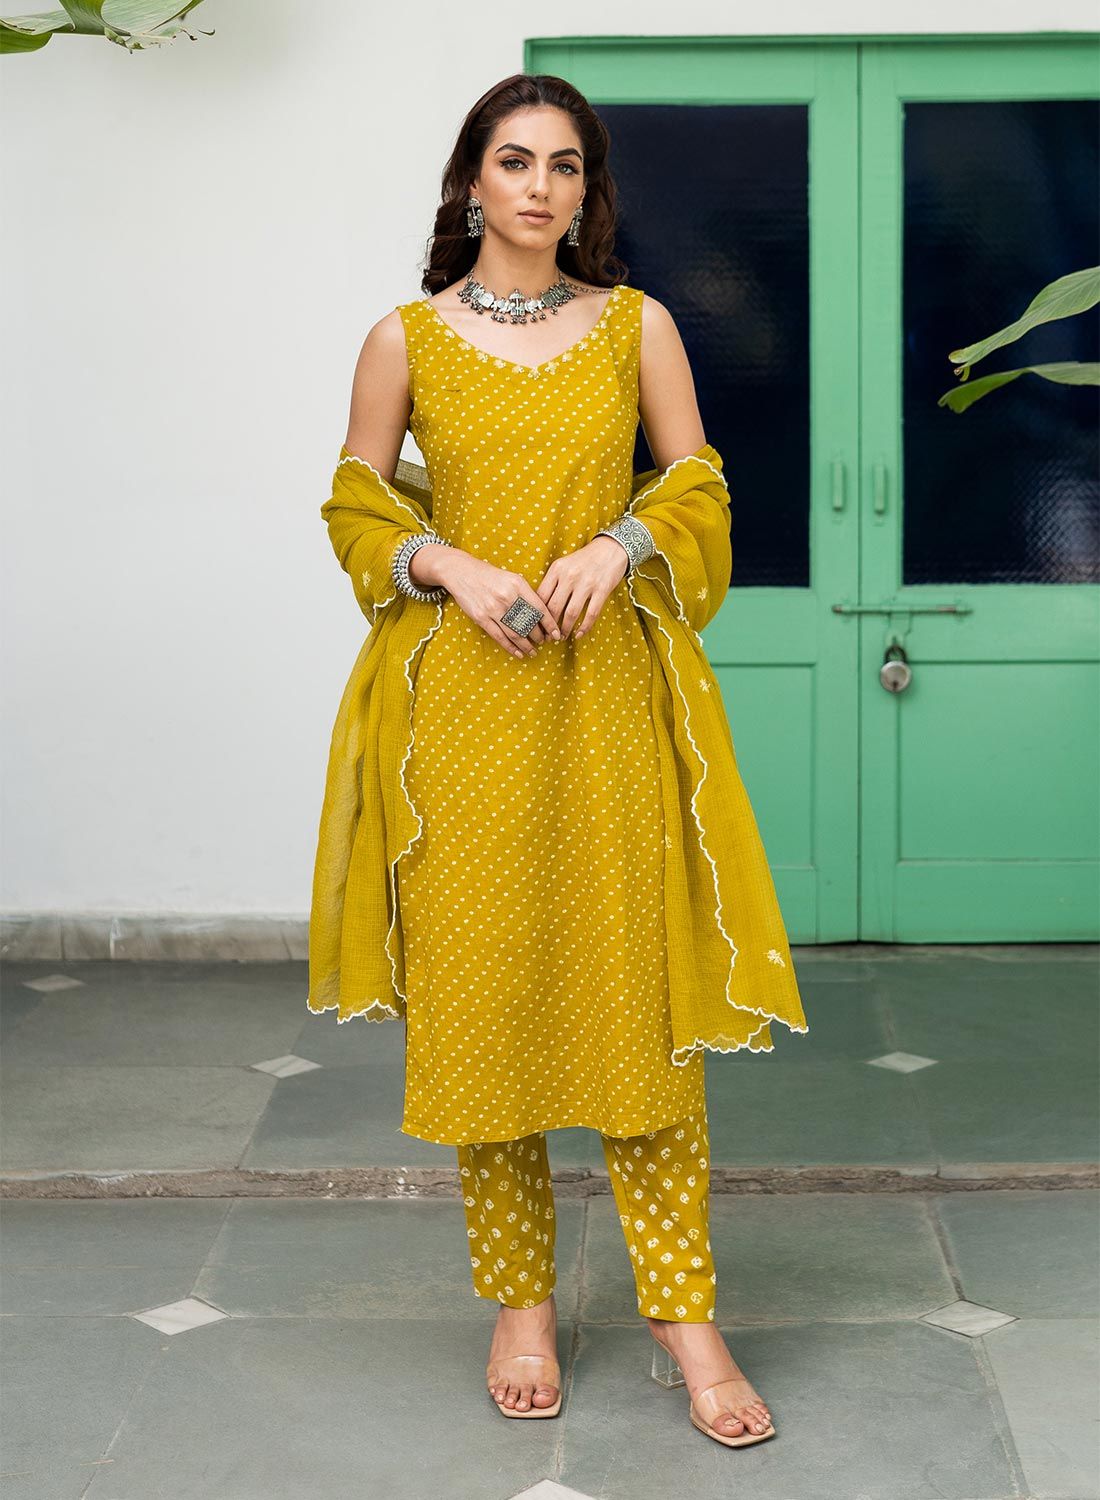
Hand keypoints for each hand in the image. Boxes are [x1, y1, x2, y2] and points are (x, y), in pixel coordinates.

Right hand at [416, 546, 561, 657]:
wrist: (462, 572)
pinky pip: (500, 637)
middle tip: (544, 642)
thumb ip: (527, 594)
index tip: (557, 634)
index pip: (540, 609)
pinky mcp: (481, 617)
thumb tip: (542, 615)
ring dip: (527, 645)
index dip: (550, 625)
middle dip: (539, 636)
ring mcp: (493, 609)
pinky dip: (511, 648)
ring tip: (534, 651)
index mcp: (518, 585)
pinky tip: (519, 653)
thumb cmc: (490, 576)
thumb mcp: (512, 578)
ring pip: (516, 633)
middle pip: (529, 624)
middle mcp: (507, 597)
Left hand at [534, 535, 628, 639]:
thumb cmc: (584, 560)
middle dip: (549, 626)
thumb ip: (552, 582)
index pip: (541, 596)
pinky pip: (591, 614)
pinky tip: (579, 634)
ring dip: (565, 629)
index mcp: (557, 569)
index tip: (536, 625)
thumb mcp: (564, 565)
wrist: (611, 549)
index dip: (537, 614)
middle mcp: (570, 576)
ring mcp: (587, 583)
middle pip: (554, 607)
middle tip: (547, 637)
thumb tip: (540, 607)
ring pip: (571, 613)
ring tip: (561, 637)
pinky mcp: (602, 589)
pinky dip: (584, 627)